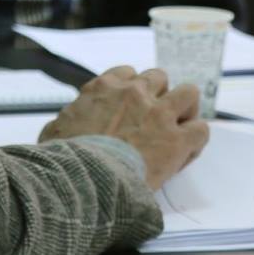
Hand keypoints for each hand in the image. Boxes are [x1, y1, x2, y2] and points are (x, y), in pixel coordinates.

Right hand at [41, 65, 210, 187]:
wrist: (82, 180)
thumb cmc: (63, 160)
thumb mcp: (53, 133)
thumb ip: (64, 123)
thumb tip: (64, 127)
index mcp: (103, 88)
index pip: (127, 74)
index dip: (132, 91)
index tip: (130, 109)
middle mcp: (135, 93)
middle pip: (159, 78)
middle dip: (159, 95)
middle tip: (154, 119)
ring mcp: (159, 113)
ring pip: (188, 94)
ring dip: (185, 109)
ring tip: (179, 128)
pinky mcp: (177, 139)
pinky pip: (200, 129)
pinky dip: (196, 140)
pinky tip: (185, 153)